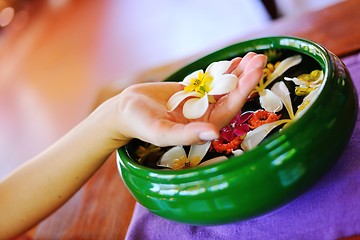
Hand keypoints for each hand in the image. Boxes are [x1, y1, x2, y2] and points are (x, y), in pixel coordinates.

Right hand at [100, 52, 266, 147]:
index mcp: (202, 128)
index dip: (243, 91)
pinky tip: (235, 61)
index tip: (255, 72)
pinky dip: (223, 70)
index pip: (229, 109)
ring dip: (238, 72)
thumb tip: (213, 135)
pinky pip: (211, 80)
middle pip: (231, 96)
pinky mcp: (194, 92)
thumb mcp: (161, 132)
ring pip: (224, 87)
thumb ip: (186, 136)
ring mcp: (200, 103)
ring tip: (253, 56)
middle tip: (260, 59)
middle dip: (246, 78)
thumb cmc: (141, 124)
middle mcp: (205, 116)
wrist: (127, 110)